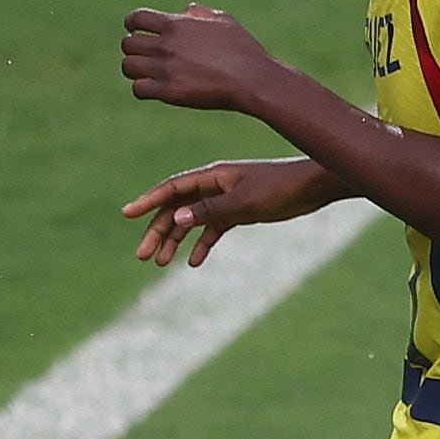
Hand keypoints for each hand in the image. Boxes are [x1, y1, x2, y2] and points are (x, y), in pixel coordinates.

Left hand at [119, 4, 286, 111]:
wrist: (253, 80)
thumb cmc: (244, 50)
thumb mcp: (225, 22)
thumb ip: (201, 13)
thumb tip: (186, 10)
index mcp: (177, 24)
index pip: (136, 18)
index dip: (133, 25)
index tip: (139, 32)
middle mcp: (167, 44)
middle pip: (128, 44)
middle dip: (135, 50)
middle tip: (148, 57)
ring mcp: (166, 68)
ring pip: (128, 66)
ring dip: (136, 70)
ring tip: (149, 74)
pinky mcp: (169, 91)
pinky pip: (138, 89)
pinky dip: (143, 89)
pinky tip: (156, 89)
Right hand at [122, 156, 338, 266]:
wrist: (312, 188)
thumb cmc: (280, 188)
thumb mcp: (244, 202)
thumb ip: (211, 210)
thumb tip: (177, 217)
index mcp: (212, 176)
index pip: (172, 188)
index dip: (148, 201)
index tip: (127, 214)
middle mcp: (215, 186)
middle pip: (177, 209)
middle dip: (158, 231)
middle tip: (143, 255)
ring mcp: (226, 200)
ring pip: (193, 221)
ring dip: (177, 240)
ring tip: (160, 262)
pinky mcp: (239, 212)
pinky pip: (214, 229)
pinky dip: (203, 243)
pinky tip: (193, 262)